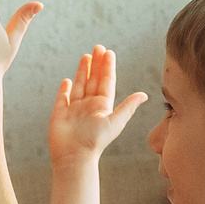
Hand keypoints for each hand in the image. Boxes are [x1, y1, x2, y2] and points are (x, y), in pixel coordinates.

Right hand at [47, 44, 146, 167]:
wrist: (74, 156)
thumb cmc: (96, 141)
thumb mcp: (115, 121)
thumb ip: (128, 106)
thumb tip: (145, 95)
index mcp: (102, 106)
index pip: (106, 82)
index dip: (107, 67)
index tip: (108, 52)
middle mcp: (89, 106)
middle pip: (93, 80)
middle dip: (96, 64)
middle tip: (98, 47)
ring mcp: (74, 109)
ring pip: (79, 85)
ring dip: (82, 71)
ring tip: (86, 56)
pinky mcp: (59, 113)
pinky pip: (62, 98)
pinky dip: (65, 89)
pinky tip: (67, 80)